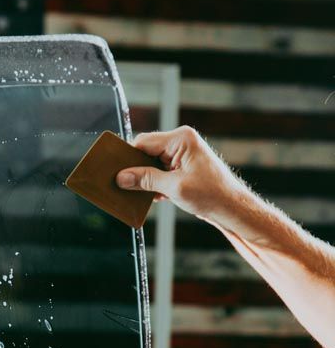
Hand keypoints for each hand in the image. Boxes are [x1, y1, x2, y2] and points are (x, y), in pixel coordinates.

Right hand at [115, 126, 248, 224]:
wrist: (232, 208)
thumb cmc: (211, 194)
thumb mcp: (174, 187)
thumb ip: (146, 180)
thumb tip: (122, 177)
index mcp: (181, 139)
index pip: (144, 142)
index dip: (128, 156)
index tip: (114, 171)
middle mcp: (181, 143)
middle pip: (146, 151)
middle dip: (135, 169)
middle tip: (122, 184)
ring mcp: (182, 155)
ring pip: (151, 163)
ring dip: (144, 179)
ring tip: (136, 193)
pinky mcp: (182, 168)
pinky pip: (159, 172)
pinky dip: (153, 184)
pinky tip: (151, 197)